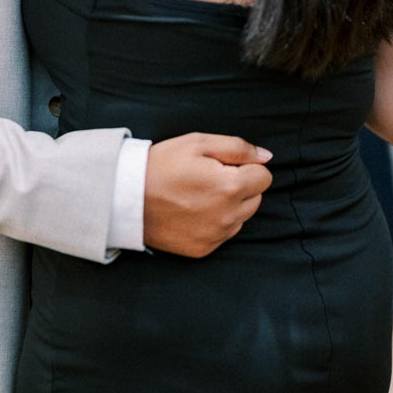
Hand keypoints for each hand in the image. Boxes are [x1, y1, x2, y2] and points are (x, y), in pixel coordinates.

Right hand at [143, 133, 272, 257]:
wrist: (126, 197)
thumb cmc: (162, 165)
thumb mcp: (197, 143)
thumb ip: (238, 148)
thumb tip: (266, 157)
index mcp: (230, 187)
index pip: (264, 177)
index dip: (246, 166)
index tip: (224, 164)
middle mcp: (227, 216)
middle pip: (256, 198)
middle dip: (241, 186)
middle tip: (210, 177)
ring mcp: (216, 236)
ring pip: (241, 217)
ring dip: (230, 205)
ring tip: (199, 194)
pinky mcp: (204, 249)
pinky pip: (224, 234)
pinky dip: (216, 222)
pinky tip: (193, 210)